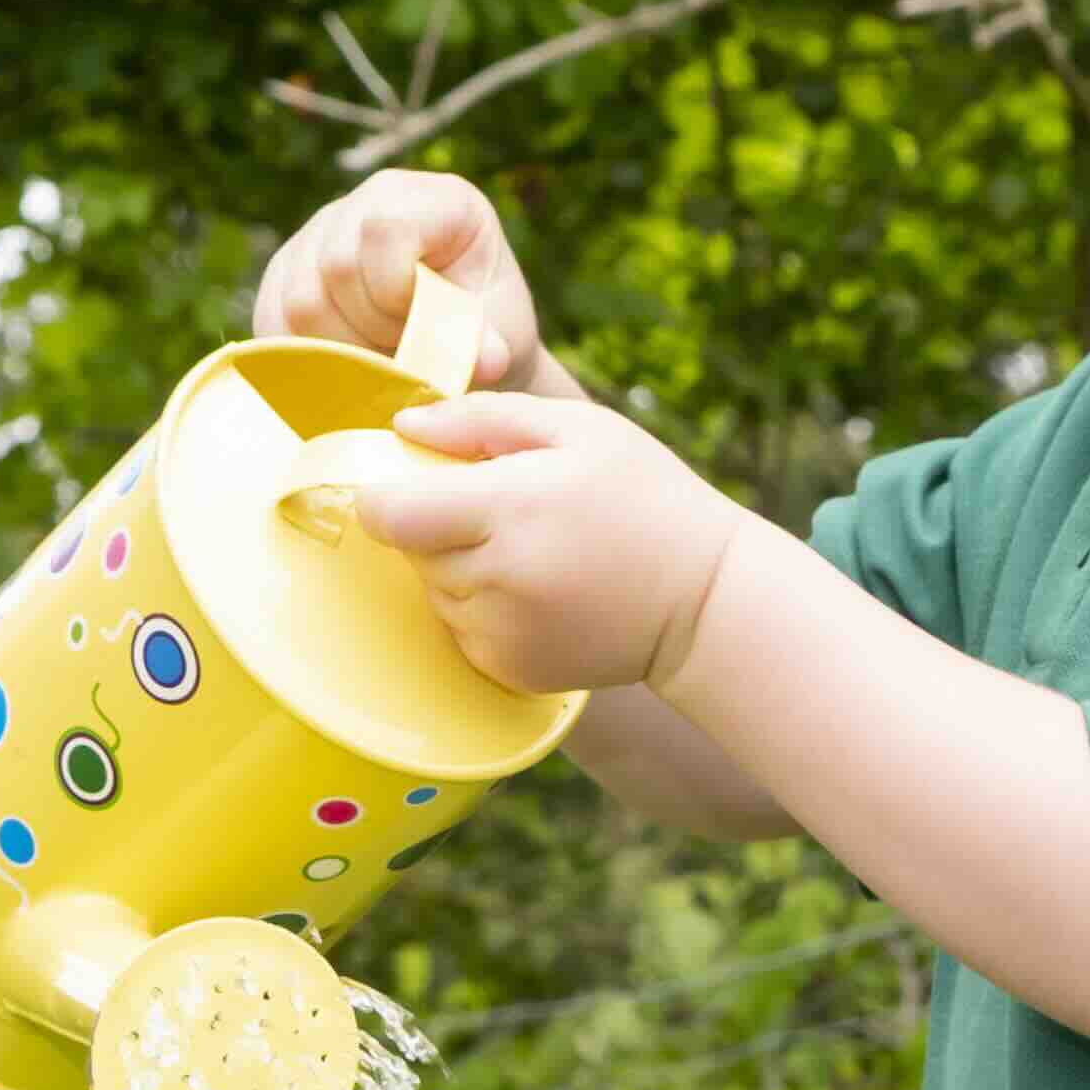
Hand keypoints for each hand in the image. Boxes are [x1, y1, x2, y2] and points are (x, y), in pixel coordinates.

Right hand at [249, 169, 572, 396]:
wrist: (457, 349)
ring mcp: (317, 237)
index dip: (397, 289)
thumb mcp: (503, 335)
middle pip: (335, 267)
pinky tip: (348, 371)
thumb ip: (491, 341)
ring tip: (382, 364)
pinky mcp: (283, 277)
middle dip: (374, 331)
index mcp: (432, 199)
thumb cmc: (485, 332)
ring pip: (298, 302)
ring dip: (343, 353)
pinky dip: (309, 362)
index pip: (383, 227)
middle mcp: (365, 204)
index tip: (426, 324)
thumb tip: (486, 360)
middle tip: (407, 357)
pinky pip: (273, 324)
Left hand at [346, 386, 753, 696]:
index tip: (413, 482)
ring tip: (533, 552)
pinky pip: (460, 630)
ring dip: (461, 567)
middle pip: (410, 548)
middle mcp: (497, 577)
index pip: (388, 512)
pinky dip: (483, 609)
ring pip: (434, 590)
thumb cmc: (644, 497)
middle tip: (505, 511)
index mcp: (509, 507)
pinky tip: (540, 593)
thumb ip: (482, 419)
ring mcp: (500, 632)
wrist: (704, 601)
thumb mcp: (579, 429)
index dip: (386, 493)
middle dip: (438, 524)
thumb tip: (404, 426)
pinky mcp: (508, 669)